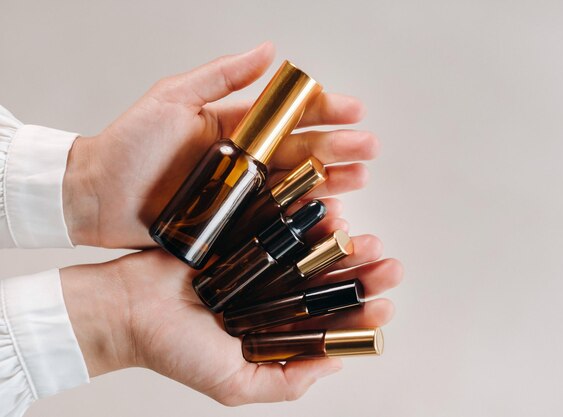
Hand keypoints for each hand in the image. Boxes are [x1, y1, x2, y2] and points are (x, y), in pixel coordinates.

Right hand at [61, 223, 401, 403]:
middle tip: (389, 265)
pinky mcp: (240, 233)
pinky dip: (303, 216)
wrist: (124, 307)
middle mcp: (270, 297)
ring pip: (309, 251)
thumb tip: (335, 364)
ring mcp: (257, 263)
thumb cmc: (173, 350)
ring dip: (339, 243)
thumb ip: (285, 382)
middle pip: (326, 284)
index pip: (327, 325)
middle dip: (361, 276)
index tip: (386, 306)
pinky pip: (278, 221)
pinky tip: (327, 210)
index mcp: (272, 333)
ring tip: (363, 237)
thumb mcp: (233, 384)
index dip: (360, 316)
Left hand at [63, 42, 378, 247]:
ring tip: (359, 177)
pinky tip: (329, 213)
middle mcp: (246, 160)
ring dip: (331, 181)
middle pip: (300, 152)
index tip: (353, 110)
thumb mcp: (174, 97)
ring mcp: (241, 193)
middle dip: (337, 147)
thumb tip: (269, 50)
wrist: (96, 196)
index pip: (289, 117)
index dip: (323, 112)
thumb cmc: (129, 145)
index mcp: (236, 128)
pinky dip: (302, 216)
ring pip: (295, 186)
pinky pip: (273, 219)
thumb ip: (222, 75)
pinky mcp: (233, 223)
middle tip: (368, 147)